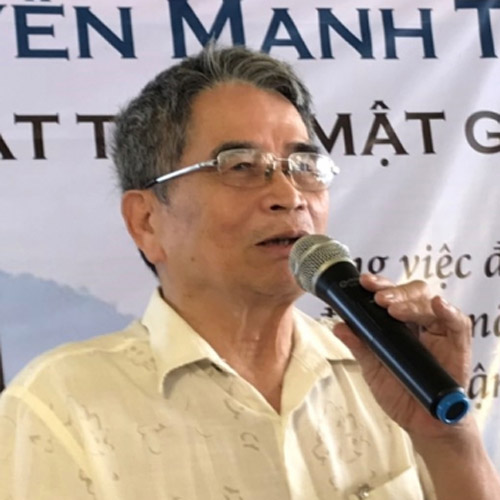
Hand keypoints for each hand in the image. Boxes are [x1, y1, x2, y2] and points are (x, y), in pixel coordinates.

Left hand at [333, 273, 471, 438]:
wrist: (422, 424)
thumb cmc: (400, 393)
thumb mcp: (373, 369)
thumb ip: (359, 346)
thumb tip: (339, 325)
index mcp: (398, 324)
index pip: (391, 295)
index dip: (379, 285)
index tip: (364, 281)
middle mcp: (419, 324)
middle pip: (412, 292)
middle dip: (393, 290)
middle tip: (378, 298)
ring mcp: (439, 333)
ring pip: (430, 304)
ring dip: (411, 302)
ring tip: (393, 308)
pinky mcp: (458, 347)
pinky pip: (459, 324)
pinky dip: (449, 312)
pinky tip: (439, 305)